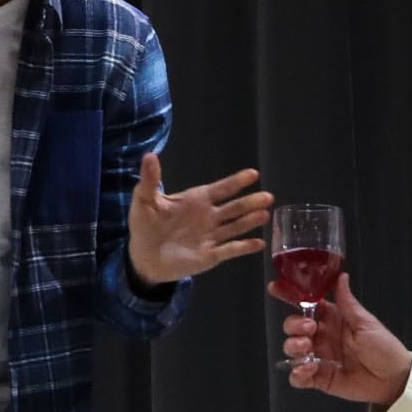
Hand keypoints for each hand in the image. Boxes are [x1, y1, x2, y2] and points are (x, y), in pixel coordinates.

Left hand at [128, 154, 269, 285]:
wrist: (142, 257)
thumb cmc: (146, 226)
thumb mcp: (144, 200)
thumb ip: (150, 180)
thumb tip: (149, 155)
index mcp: (197, 200)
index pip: (221, 189)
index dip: (236, 181)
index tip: (253, 174)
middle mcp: (209, 217)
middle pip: (234, 208)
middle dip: (250, 202)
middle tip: (268, 197)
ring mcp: (211, 236)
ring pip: (235, 227)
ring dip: (250, 221)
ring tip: (265, 215)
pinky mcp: (210, 256)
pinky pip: (230, 250)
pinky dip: (244, 247)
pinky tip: (259, 243)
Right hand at [283, 274, 411, 406]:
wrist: (393, 378)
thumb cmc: (383, 346)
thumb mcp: (366, 322)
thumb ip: (347, 302)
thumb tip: (341, 275)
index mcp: (332, 318)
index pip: (306, 304)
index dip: (289, 295)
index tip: (275, 288)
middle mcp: (321, 336)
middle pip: (293, 326)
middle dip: (294, 325)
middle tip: (310, 329)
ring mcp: (318, 357)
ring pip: (291, 348)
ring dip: (293, 346)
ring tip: (307, 349)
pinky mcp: (319, 378)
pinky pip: (298, 376)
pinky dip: (297, 372)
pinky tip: (309, 369)